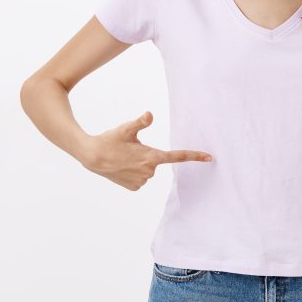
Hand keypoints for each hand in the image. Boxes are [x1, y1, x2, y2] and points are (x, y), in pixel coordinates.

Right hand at [82, 111, 212, 190]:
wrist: (91, 157)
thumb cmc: (110, 140)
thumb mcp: (126, 128)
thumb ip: (141, 122)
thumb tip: (150, 114)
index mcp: (152, 156)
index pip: (177, 156)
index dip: (194, 156)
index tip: (209, 158)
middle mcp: (150, 171)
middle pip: (156, 160)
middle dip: (146, 153)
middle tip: (128, 148)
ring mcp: (142, 181)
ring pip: (147, 169)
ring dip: (139, 163)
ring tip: (122, 157)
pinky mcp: (134, 187)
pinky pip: (140, 178)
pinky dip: (133, 172)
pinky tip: (121, 167)